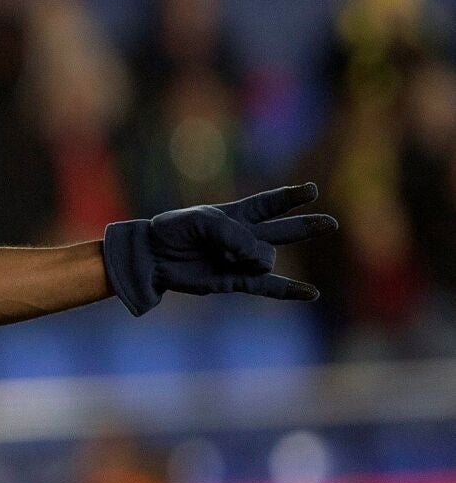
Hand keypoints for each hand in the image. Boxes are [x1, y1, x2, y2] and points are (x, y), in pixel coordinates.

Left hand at [103, 183, 337, 315]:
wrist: (152, 256)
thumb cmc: (174, 231)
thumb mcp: (201, 221)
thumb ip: (233, 235)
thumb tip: (260, 259)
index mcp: (235, 215)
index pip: (268, 204)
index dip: (289, 197)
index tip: (312, 189)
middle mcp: (243, 237)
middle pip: (283, 229)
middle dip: (306, 226)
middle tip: (331, 223)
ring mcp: (241, 259)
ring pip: (266, 257)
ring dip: (251, 257)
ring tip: (225, 256)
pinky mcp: (236, 280)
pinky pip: (268, 286)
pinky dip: (290, 290)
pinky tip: (312, 293)